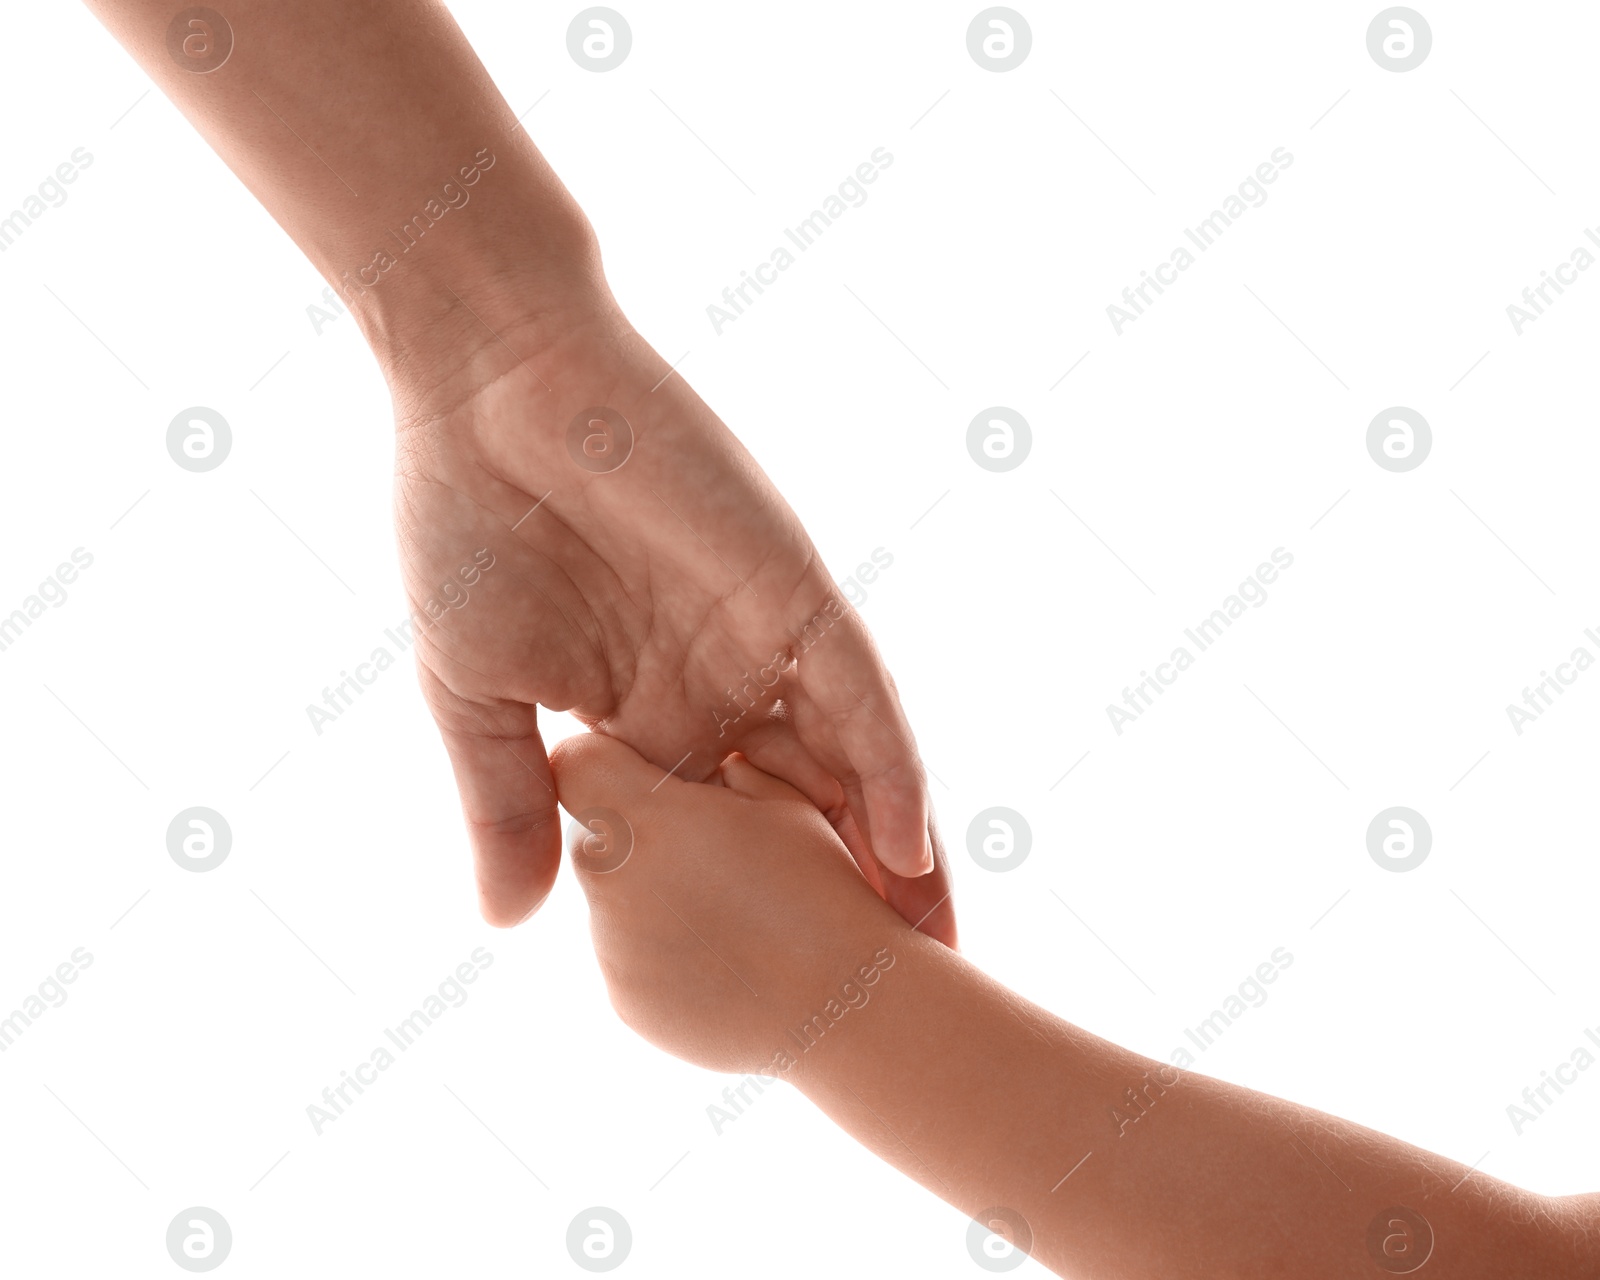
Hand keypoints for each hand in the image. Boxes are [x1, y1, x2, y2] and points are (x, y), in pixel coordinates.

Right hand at [391, 299, 955, 942]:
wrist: (485, 383)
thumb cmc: (467, 525)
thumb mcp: (476, 695)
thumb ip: (504, 804)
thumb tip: (507, 924)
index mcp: (650, 715)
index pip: (725, 835)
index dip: (761, 915)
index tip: (796, 1005)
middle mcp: (722, 685)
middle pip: (806, 811)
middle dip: (849, 898)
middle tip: (898, 999)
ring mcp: (760, 638)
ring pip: (849, 761)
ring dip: (894, 851)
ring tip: (930, 949)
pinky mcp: (785, 584)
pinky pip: (850, 685)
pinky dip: (881, 762)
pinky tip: (906, 843)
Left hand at [548, 731, 913, 1075]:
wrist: (844, 1000)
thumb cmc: (820, 887)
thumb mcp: (781, 798)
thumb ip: (715, 770)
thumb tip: (685, 768)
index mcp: (645, 819)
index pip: (577, 764)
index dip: (608, 765)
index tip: (646, 779)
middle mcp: (611, 882)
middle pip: (596, 838)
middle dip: (639, 838)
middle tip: (709, 854)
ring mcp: (613, 951)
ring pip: (613, 903)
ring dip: (653, 899)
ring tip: (731, 915)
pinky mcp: (626, 1003)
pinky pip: (629, 961)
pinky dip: (664, 956)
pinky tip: (727, 961)